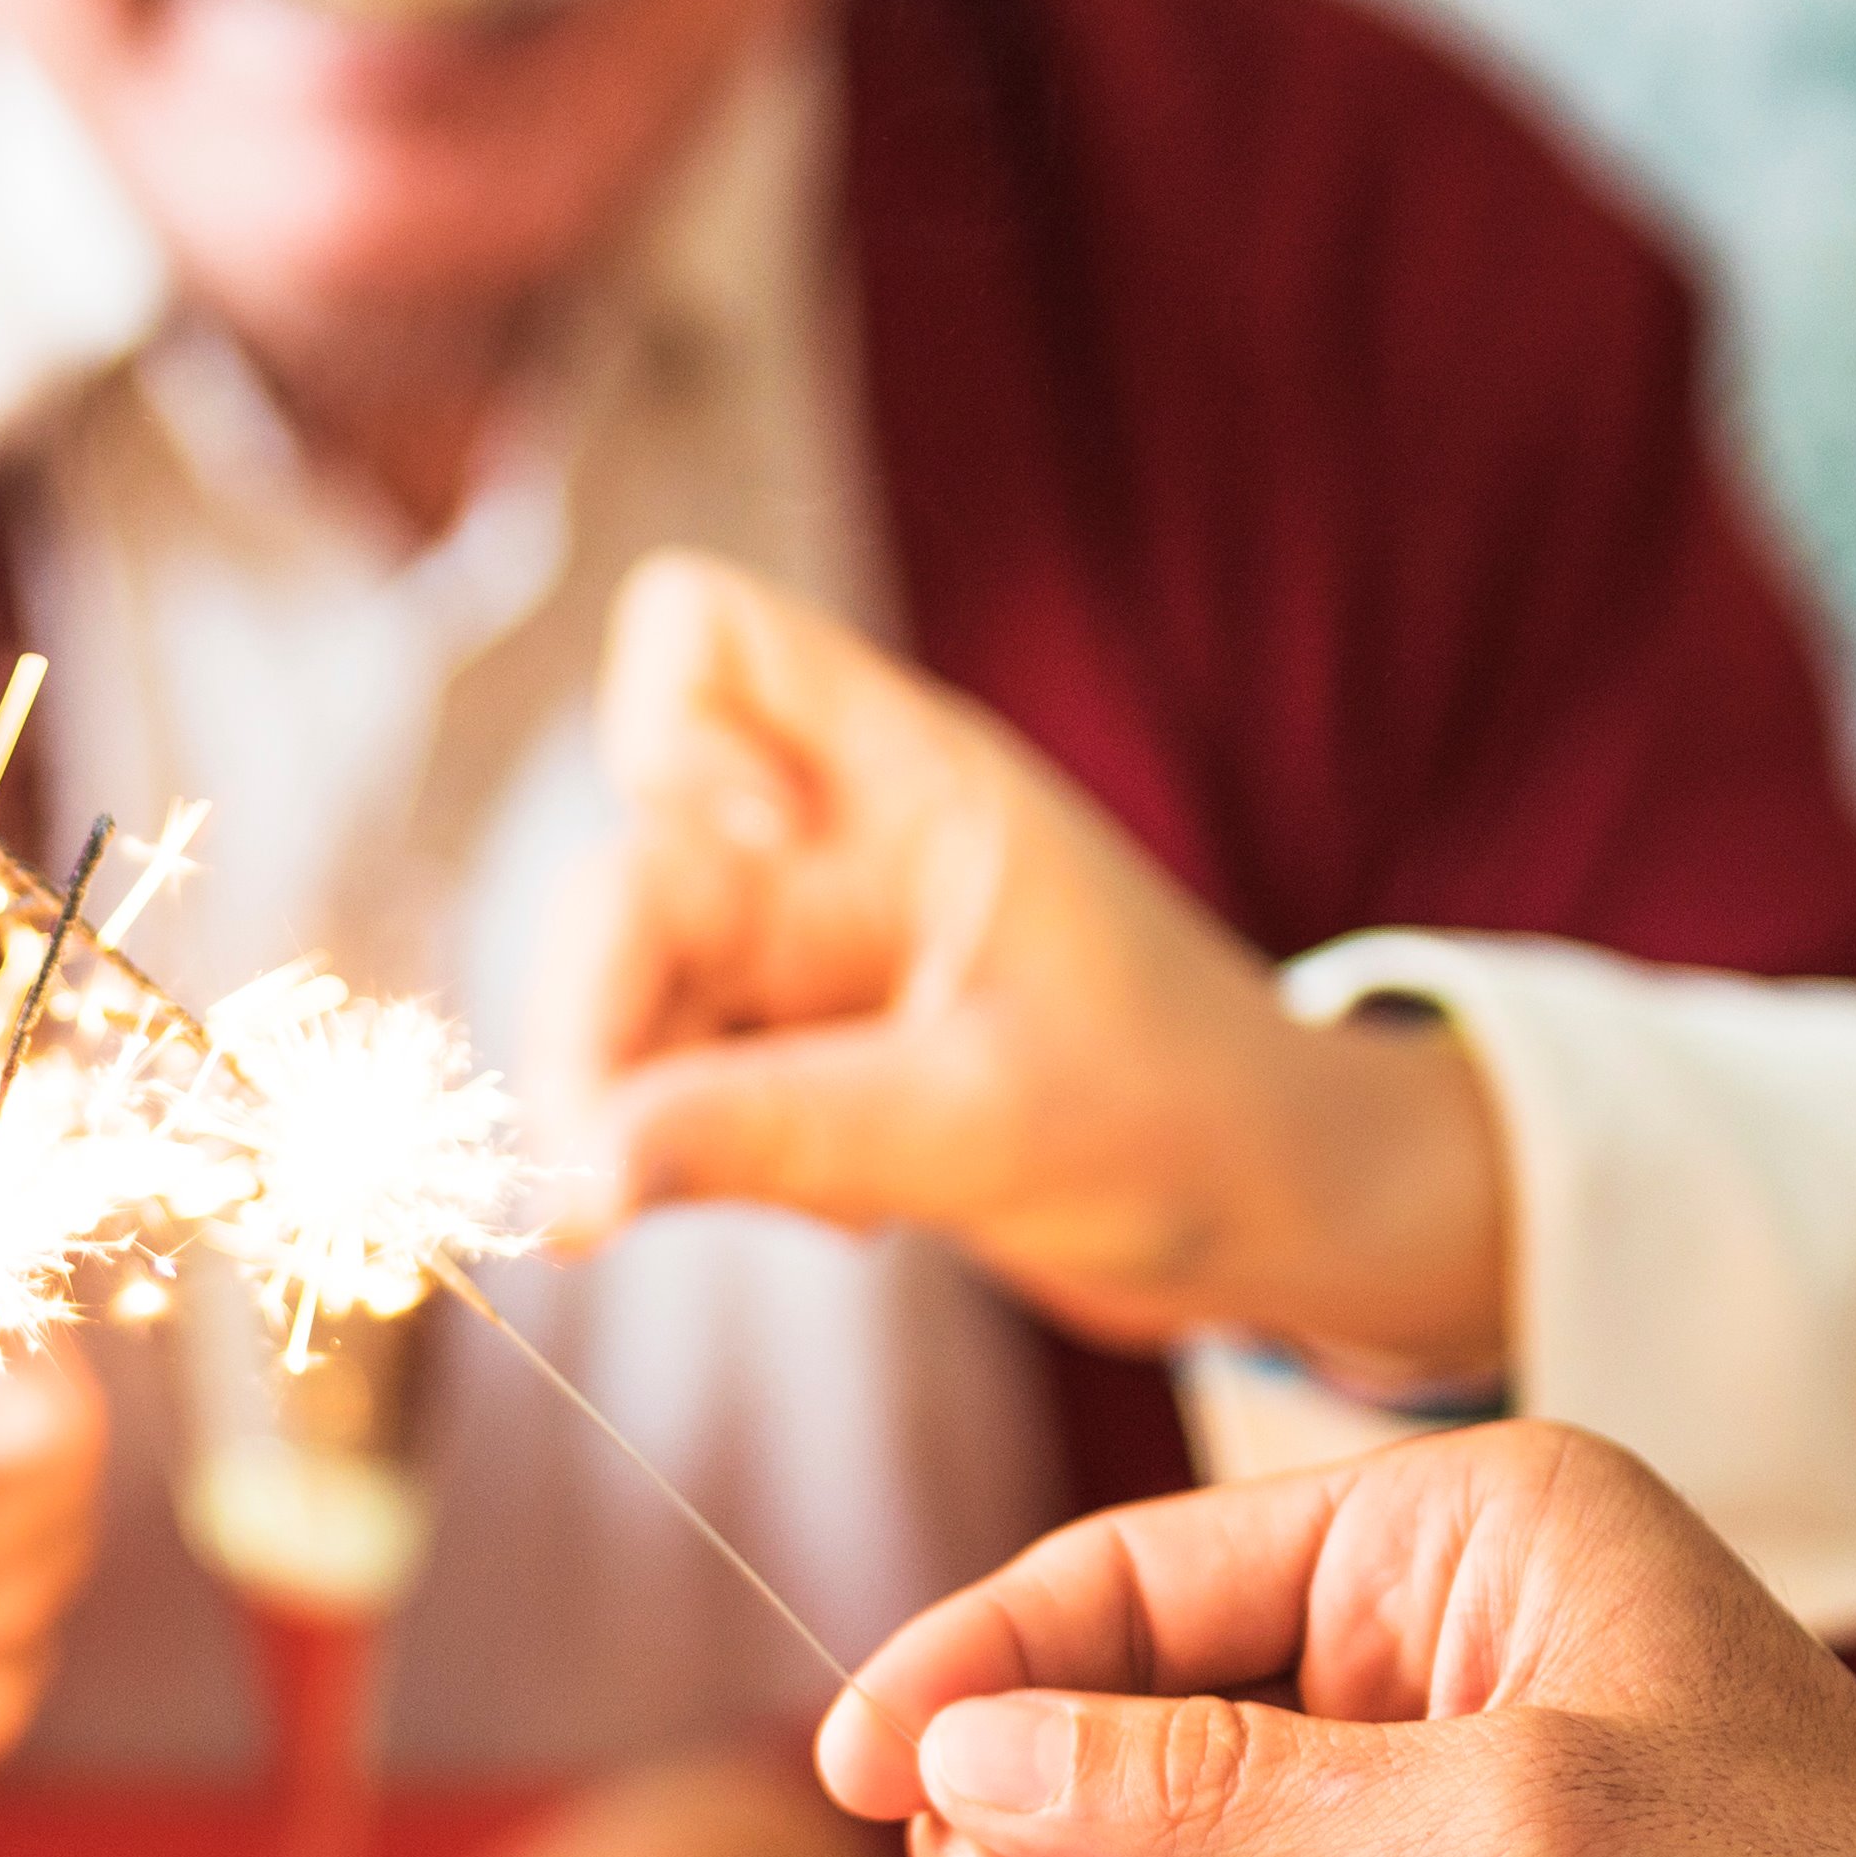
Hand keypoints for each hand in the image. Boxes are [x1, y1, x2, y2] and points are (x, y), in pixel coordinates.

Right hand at [574, 553, 1511, 1371]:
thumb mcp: (981, 1125)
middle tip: (602, 1187)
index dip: (661, 747)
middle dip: (599, 1023)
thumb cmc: (1192, 1122)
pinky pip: (671, 1091)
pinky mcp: (804, 1062)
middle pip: (622, 864)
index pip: (693, 640)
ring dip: (654, 1113)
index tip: (726, 887)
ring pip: (628, 994)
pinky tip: (841, 1213)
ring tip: (817, 1199)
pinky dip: (706, 1164)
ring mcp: (811, 956)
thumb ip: (764, 1133)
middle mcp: (836, 845)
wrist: (1296, 1217)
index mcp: (907, 782)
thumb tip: (559, 1178)